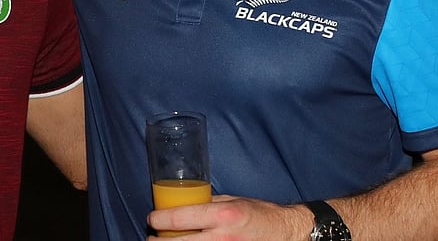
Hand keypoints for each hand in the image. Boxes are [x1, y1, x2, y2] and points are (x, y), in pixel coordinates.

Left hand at [147, 196, 308, 238]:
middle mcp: (222, 236)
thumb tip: (184, 205)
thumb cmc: (259, 213)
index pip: (179, 218)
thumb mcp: (232, 201)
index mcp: (222, 215)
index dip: (159, 219)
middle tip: (152, 238)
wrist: (285, 232)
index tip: (152, 218)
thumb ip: (208, 204)